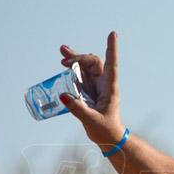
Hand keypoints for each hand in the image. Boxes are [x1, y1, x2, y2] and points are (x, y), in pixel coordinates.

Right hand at [59, 31, 125, 148]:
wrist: (110, 138)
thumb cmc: (105, 130)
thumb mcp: (91, 120)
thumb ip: (77, 109)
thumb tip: (62, 95)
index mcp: (109, 89)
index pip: (112, 65)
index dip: (112, 49)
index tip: (112, 34)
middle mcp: (104, 84)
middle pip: (94, 63)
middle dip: (79, 56)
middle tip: (63, 56)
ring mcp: (96, 86)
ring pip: (86, 67)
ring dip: (75, 59)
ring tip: (61, 51)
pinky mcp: (89, 91)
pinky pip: (81, 75)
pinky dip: (73, 68)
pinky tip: (64, 65)